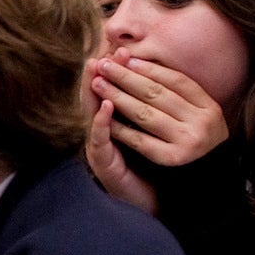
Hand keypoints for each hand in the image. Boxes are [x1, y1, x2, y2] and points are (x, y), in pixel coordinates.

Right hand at [83, 60, 156, 213]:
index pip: (111, 92)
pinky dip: (101, 123)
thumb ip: (150, 113)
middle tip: (106, 52)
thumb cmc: (154, 170)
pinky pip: (100, 141)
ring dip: (96, 91)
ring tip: (99, 70)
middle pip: (97, 99)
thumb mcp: (153, 136)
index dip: (116, 72)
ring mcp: (99, 149)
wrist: (154, 206)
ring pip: (93, 115)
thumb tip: (161, 82)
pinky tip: (105, 107)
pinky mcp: (102, 164)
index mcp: (114, 126)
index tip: (122, 49)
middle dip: (103, 74)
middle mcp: (102, 136)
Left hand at [90, 49, 228, 168]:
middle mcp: (203, 123)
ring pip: (145, 113)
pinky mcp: (172, 159)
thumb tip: (140, 64)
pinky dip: (120, 126)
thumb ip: (177, 96)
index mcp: (210, 108)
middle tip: (105, 65)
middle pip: (158, 94)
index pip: (177, 81)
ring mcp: (188, 142)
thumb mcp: (194, 116)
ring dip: (117, 96)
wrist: (203, 186)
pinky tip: (104, 115)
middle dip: (127, 77)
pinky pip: (140, 139)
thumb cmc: (192, 144)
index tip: (126, 58)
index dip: (150, 68)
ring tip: (98, 83)